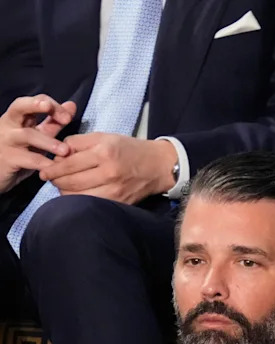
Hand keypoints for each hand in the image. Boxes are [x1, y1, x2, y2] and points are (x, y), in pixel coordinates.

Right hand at [0, 95, 75, 192]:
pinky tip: (56, 168)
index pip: (34, 101)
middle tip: (62, 117)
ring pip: (27, 135)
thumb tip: (71, 105)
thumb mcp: (37, 135)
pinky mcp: (8, 159)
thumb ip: (53, 121)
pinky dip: (43, 163)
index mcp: (17, 116)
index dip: (52, 105)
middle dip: (38, 106)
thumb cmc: (18, 152)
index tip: (68, 117)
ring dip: (49, 142)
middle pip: (20, 107)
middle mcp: (9, 124)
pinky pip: (28, 159)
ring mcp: (6, 141)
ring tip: (66, 150)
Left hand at [40, 133, 177, 204]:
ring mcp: (114, 190)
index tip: (45, 169)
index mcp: (104, 153)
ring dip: (64, 191)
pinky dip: (78, 199)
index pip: (68, 163)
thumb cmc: (130, 149)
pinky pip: (89, 204)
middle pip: (69, 181)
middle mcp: (109, 173)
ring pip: (76, 196)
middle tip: (51, 177)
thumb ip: (79, 142)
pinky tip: (76, 193)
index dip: (52, 168)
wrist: (158, 166)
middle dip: (55, 180)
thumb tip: (58, 153)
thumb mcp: (105, 137)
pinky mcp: (118, 202)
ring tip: (63, 184)